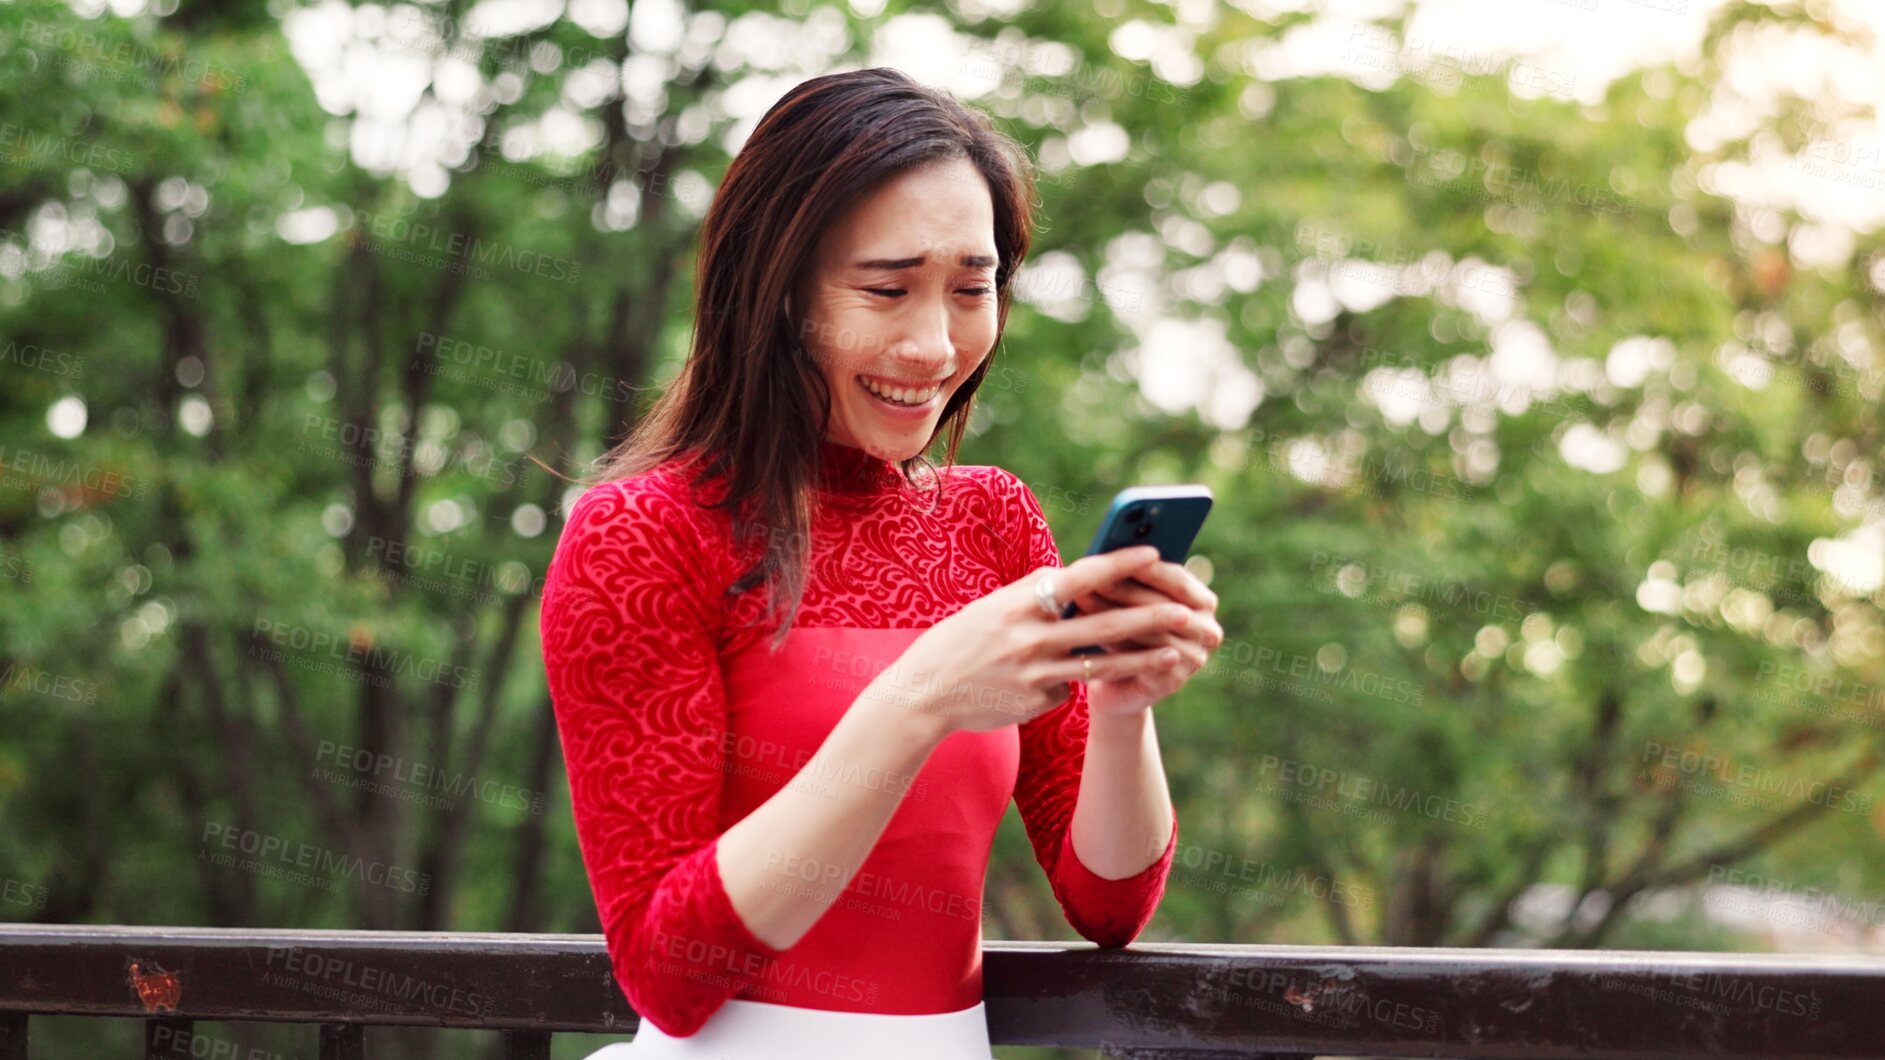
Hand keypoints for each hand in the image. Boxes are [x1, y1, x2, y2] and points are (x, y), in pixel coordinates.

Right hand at [860, 546, 1198, 738]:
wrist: (924, 692)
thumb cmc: (962, 640)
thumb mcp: (994, 607)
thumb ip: (1036, 596)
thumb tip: (1077, 579)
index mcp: (1019, 603)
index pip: (1079, 578)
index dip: (1118, 565)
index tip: (1152, 554)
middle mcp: (1030, 637)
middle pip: (1101, 624)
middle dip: (1148, 617)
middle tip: (1184, 611)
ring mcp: (1034, 673)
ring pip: (1100, 664)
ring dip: (1141, 657)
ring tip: (1174, 653)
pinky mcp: (1035, 702)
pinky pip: (1066, 688)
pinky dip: (1068, 682)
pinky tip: (1046, 683)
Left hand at [1061, 557, 1221, 716]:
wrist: (1118, 683)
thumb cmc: (1122, 629)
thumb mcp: (1128, 599)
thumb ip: (1130, 576)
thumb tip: (1107, 551)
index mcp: (1203, 602)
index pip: (1177, 579)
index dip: (1144, 567)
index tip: (1114, 553)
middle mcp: (1208, 630)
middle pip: (1164, 605)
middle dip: (1124, 589)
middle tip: (1090, 577)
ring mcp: (1196, 657)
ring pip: (1151, 630)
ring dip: (1114, 613)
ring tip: (1081, 599)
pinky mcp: (1175, 680)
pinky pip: (1143, 658)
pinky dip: (1115, 644)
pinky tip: (1089, 632)